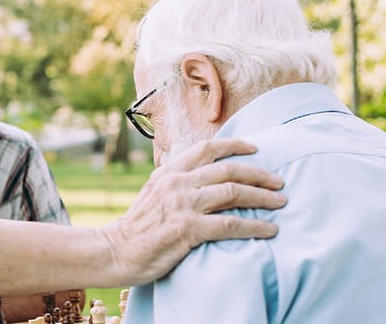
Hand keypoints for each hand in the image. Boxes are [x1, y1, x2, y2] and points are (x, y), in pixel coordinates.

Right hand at [103, 139, 285, 284]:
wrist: (114, 250)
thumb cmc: (136, 227)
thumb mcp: (152, 194)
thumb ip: (175, 183)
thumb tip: (200, 177)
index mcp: (168, 172)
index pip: (206, 148)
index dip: (235, 144)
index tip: (256, 147)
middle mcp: (176, 183)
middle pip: (228, 169)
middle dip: (259, 174)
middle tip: (279, 181)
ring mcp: (182, 205)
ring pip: (233, 193)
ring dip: (263, 197)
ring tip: (281, 203)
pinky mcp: (187, 229)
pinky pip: (230, 224)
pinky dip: (255, 226)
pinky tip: (270, 230)